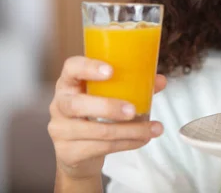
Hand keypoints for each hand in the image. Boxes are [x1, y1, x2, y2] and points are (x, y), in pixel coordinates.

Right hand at [48, 56, 166, 180]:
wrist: (77, 152)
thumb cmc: (94, 114)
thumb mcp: (108, 96)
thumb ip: (132, 86)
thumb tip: (159, 80)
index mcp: (69, 83)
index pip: (71, 68)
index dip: (88, 68)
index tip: (111, 70)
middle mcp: (59, 104)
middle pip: (77, 104)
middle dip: (108, 107)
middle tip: (133, 110)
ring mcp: (60, 130)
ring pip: (96, 131)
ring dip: (129, 131)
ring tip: (151, 129)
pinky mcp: (68, 152)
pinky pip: (100, 148)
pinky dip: (126, 143)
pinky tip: (141, 139)